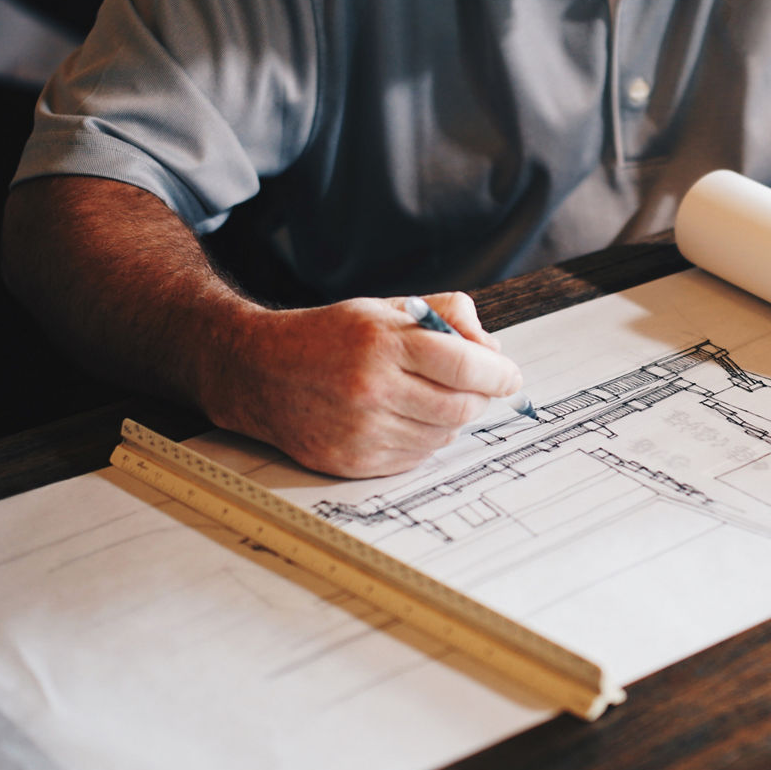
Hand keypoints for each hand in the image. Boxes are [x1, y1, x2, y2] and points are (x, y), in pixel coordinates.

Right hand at [199, 292, 522, 478]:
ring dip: (450, 419)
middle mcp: (373, 389)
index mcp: (383, 342)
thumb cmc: (329, 337)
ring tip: (428, 398)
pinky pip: (416, 458)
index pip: (466, 365)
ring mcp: (362, 430)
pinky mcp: (354, 462)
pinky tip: (404, 419)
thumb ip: (445, 315)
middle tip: (474, 387)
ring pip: (443, 436)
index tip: (510, 375)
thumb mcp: (385, 308)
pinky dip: (423, 440)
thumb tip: (493, 349)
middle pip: (462, 406)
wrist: (261, 372)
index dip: (499, 373)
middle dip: (479, 397)